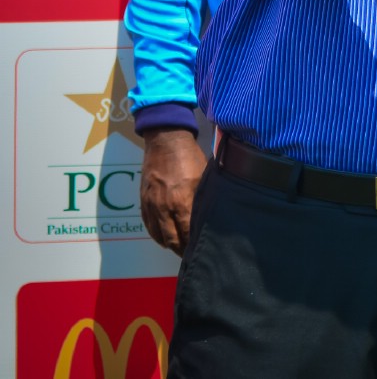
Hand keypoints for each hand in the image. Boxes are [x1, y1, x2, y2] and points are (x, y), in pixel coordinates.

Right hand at [139, 128, 207, 254]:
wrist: (166, 141)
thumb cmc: (190, 158)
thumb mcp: (204, 178)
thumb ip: (205, 199)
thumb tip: (211, 217)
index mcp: (182, 202)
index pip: (188, 233)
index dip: (194, 245)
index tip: (201, 251)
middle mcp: (165, 208)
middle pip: (172, 239)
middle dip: (182, 250)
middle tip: (192, 255)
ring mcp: (152, 205)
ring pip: (159, 235)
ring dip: (169, 245)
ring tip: (180, 250)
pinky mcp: (144, 201)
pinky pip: (148, 225)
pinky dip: (156, 235)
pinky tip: (164, 239)